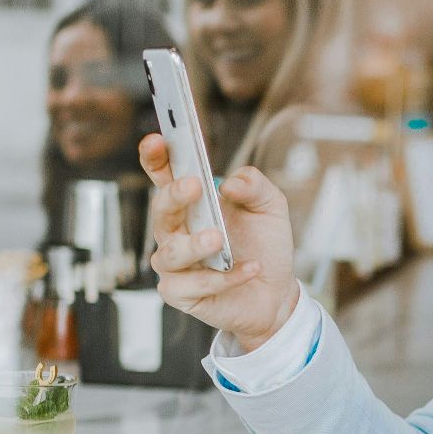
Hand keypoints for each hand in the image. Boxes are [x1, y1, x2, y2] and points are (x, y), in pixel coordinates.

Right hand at [141, 133, 300, 351]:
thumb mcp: (271, 207)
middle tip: (193, 186)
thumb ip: (255, 186)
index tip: (157, 140)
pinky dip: (223, 278)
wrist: (276, 292)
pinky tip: (251, 269)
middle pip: (160, 211)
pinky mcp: (181, 293)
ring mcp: (175, 264)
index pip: (164, 176)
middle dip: (173, 196)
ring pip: (170, 253)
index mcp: (192, 203)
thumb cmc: (264, 245)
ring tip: (219, 238)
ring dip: (194, 244)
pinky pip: (193, 285)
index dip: (156, 158)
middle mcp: (177, 231)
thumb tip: (230, 183)